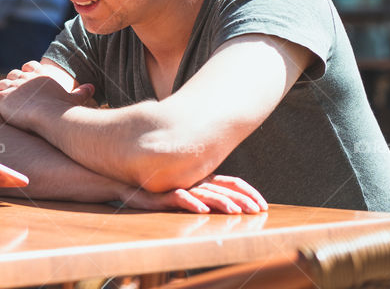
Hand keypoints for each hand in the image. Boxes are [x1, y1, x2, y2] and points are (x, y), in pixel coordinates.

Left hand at [0, 70, 94, 130]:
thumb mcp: (73, 98)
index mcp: (40, 75)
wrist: (48, 114)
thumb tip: (92, 87)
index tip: (27, 77)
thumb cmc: (62, 107)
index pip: (30, 66)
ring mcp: (11, 87)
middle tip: (12, 89)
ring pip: (1, 83)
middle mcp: (24, 77)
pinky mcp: (0, 98)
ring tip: (0, 97)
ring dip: (0, 89)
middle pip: (14, 74)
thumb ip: (82, 92)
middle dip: (12, 80)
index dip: (27, 71)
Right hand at [119, 175, 267, 214]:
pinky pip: (179, 197)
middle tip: (258, 211)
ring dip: (221, 202)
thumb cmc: (159, 187)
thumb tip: (231, 203)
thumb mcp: (187, 190)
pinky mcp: (162, 193)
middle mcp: (194, 180)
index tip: (264, 204)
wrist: (125, 181)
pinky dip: (191, 203)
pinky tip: (202, 211)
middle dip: (242, 199)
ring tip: (235, 212)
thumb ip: (206, 193)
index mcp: (203, 178)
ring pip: (204, 193)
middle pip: (223, 188)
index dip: (248, 192)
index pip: (231, 182)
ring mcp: (179, 186)